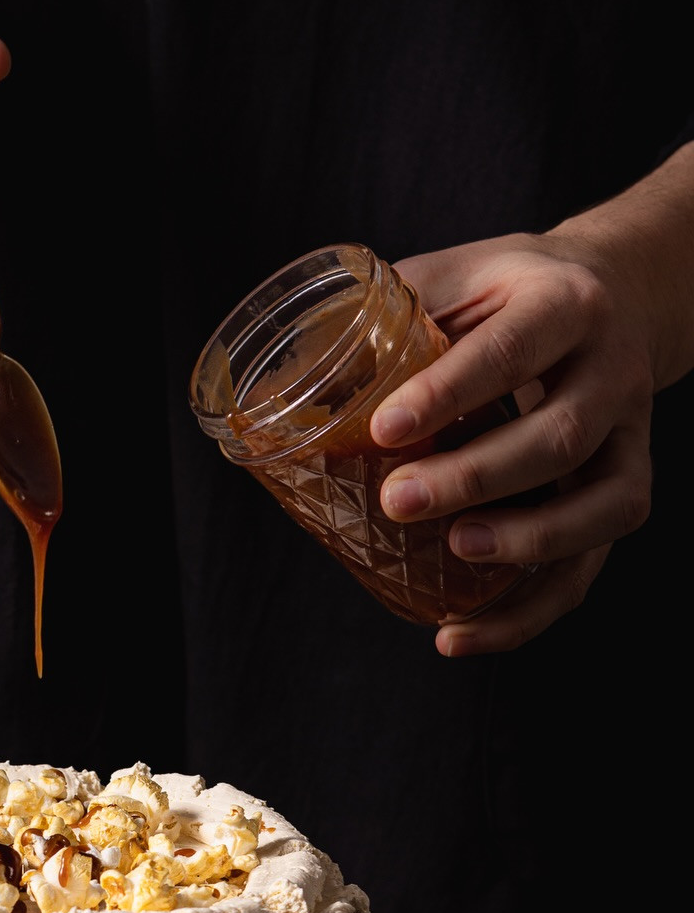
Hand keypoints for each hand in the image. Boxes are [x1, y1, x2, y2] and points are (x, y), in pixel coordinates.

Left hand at [371, 231, 654, 656]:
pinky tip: (458, 636)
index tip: (384, 430)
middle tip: (399, 500)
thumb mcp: (452, 276)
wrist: (611, 293)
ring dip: (525, 541)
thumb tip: (284, 382)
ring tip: (455, 553)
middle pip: (558, 436)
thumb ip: (385, 318)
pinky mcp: (622, 492)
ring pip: (600, 506)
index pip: (514, 349)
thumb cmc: (503, 295)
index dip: (450, 392)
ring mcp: (628, 439)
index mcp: (566, 304)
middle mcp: (613, 371)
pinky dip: (527, 613)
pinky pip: (589, 566)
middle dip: (476, 476)